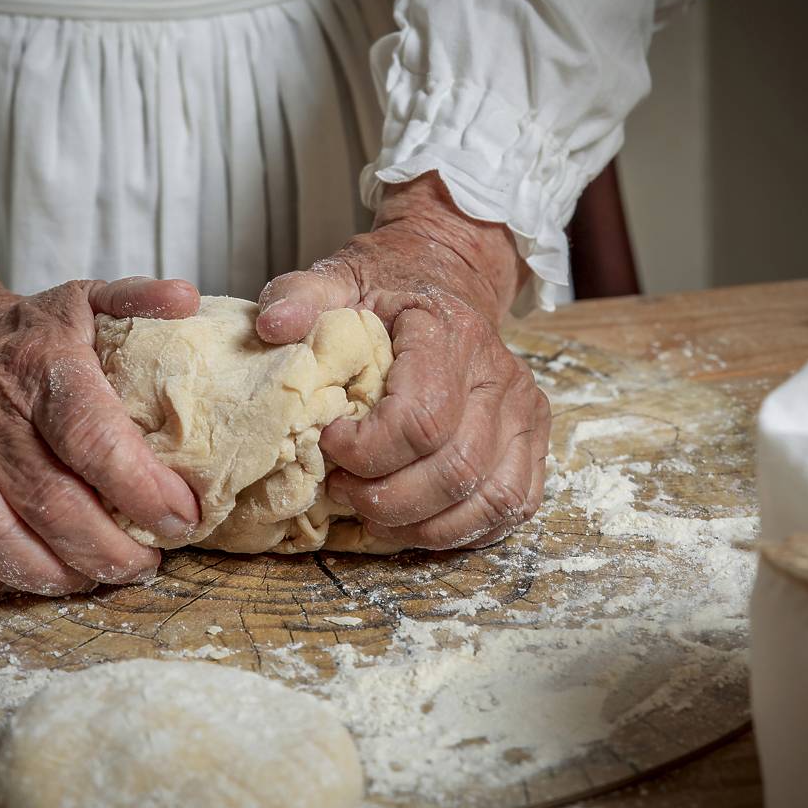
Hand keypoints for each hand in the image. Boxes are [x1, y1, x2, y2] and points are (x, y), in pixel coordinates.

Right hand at [0, 220, 200, 596]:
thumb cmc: (21, 331)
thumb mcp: (81, 300)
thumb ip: (137, 299)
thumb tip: (189, 299)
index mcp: (38, 366)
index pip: (93, 439)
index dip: (142, 488)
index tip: (182, 517)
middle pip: (51, 503)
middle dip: (108, 550)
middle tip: (148, 564)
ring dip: (51, 574)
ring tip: (95, 580)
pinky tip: (25, 582)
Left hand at [256, 174, 550, 548]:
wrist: (449, 277)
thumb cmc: (388, 290)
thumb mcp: (339, 279)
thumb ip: (301, 295)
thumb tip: (273, 328)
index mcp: (451, 333)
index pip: (420, 420)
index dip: (367, 451)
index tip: (330, 442)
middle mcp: (499, 375)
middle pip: (455, 470)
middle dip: (387, 499)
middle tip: (343, 489)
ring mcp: (524, 412)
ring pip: (489, 499)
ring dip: (423, 524)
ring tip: (374, 513)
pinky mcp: (534, 443)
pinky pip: (512, 507)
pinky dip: (461, 530)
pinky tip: (416, 519)